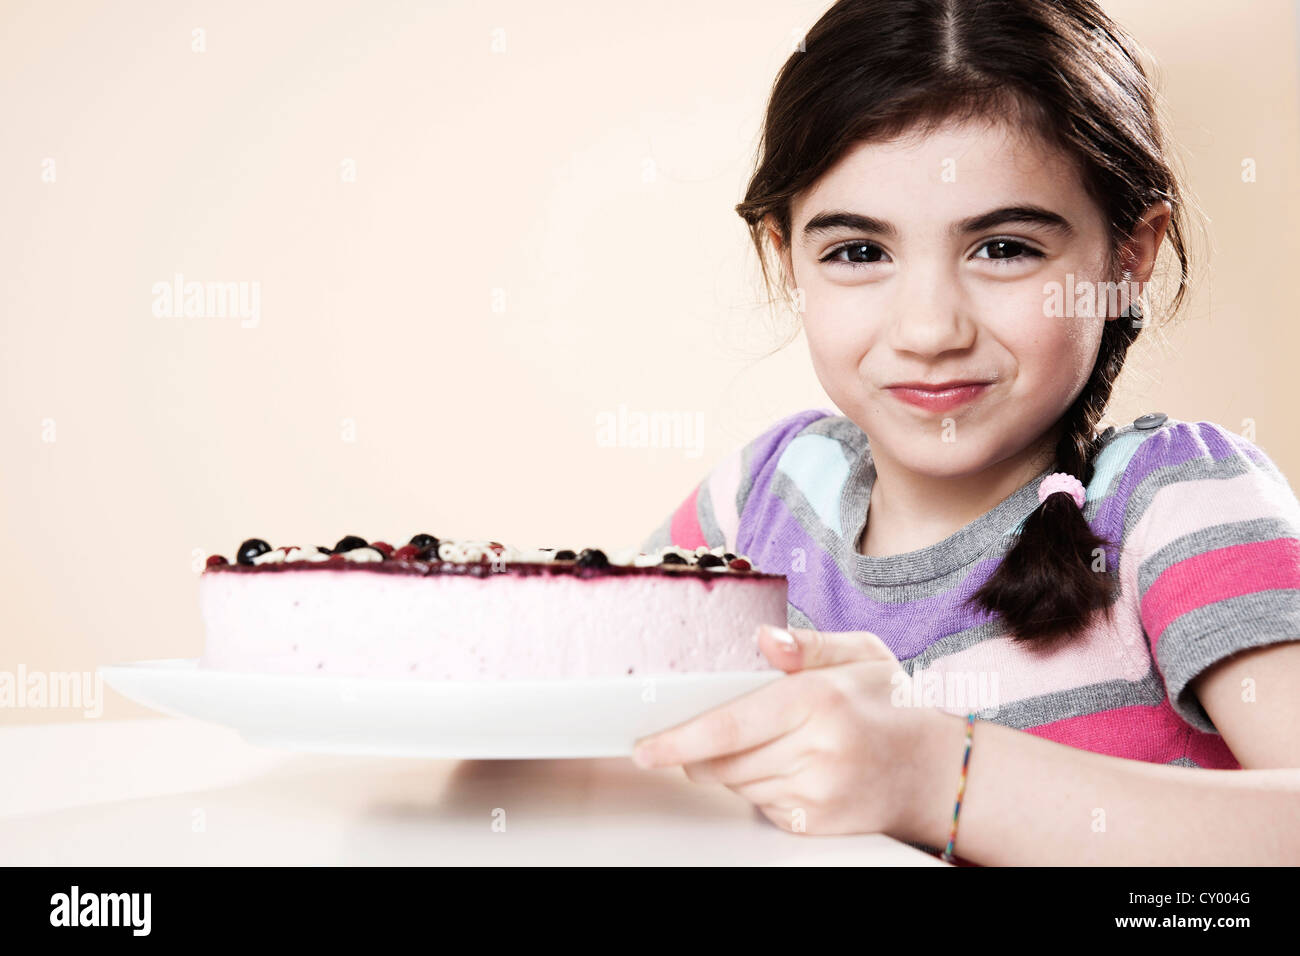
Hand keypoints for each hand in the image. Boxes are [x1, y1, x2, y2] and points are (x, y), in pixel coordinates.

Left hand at [632, 625, 955, 837]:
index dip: (679, 739)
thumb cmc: (895, 706)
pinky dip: (760, 784)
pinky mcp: (814, 824)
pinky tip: (793, 764)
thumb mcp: (860, 653)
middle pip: (722, 761)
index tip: (645, 746)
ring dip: (734, 764)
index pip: (729, 727)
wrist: (940, 771)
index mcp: (819, 702)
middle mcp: (817, 752)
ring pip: (736, 784)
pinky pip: (760, 804)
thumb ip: (807, 643)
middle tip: (715, 727)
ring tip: (777, 739)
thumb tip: (762, 639)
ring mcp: (816, 795)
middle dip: (702, 747)